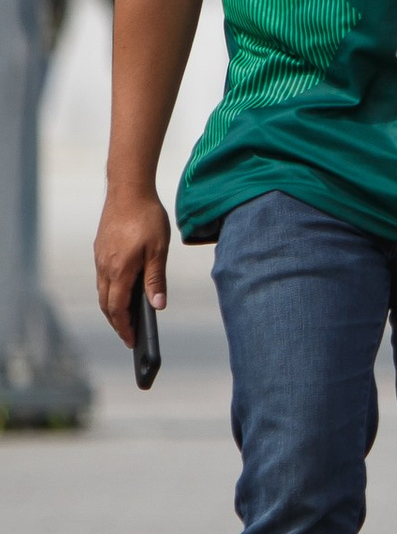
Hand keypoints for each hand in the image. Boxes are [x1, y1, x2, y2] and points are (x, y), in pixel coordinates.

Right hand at [94, 183, 169, 344]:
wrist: (128, 191)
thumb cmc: (147, 218)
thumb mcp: (159, 250)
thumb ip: (156, 279)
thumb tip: (158, 306)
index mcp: (119, 270)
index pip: (117, 309)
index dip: (124, 327)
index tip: (132, 341)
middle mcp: (104, 268)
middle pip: (107, 304)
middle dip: (117, 322)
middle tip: (130, 336)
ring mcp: (100, 259)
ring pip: (103, 291)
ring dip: (113, 307)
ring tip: (128, 319)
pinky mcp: (100, 250)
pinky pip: (103, 277)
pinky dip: (111, 291)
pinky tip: (123, 291)